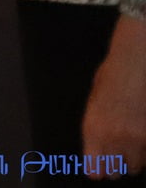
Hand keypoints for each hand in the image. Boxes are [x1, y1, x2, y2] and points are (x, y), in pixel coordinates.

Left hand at [85, 14, 145, 176]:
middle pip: (117, 170)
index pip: (95, 169)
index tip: (100, 169)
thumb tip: (98, 152)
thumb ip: (96, 130)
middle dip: (117, 164)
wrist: (134, 64)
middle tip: (118, 151)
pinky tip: (140, 132)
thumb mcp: (94, 104)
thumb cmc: (111, 79)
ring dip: (134, 157)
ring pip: (137, 164)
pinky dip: (145, 148)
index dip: (99, 169)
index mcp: (93, 129)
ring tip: (131, 139)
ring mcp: (136, 137)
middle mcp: (113, 137)